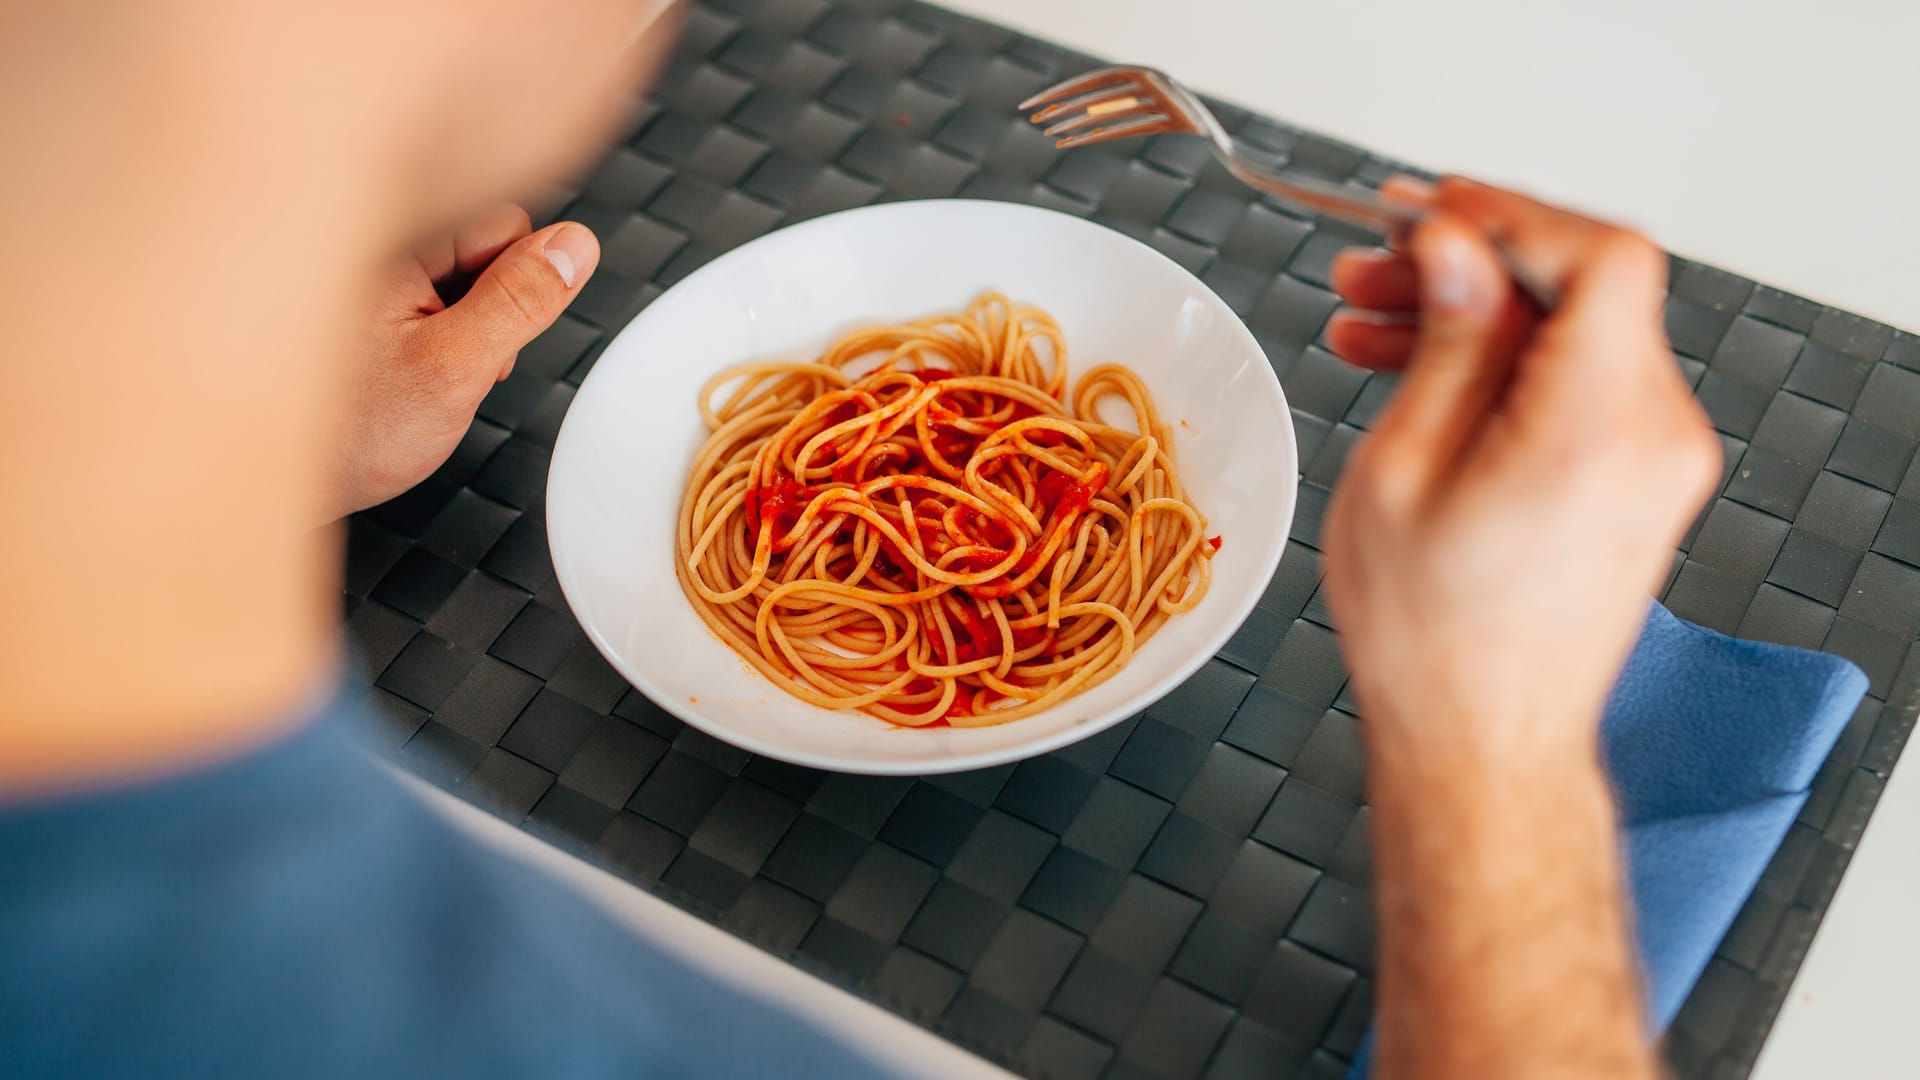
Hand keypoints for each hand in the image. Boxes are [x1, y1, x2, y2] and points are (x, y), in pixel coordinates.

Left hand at [331, 204, 599, 517]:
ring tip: (414, 377)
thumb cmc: (345, 433)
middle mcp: (365, 238)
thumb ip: (521, 302)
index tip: (482, 339)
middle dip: (485, 309)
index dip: (515, 291)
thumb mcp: (456, 368)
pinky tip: (395, 374)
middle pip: (479, 246)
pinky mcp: (348, 294)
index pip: (505, 223)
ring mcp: (354, 265)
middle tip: (448, 367)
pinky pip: (418, 298)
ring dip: (454, 327)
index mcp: (387, 236)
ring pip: (452, 275)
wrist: (265, 480)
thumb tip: (575, 247)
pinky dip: (423, 336)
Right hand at [1321, 178, 1719, 761]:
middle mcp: (1653, 437)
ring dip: (1480, 312)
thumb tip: (1454, 251)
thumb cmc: (1434, 641)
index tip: (1434, 217)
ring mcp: (1656, 459)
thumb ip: (1444, 345)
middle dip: (1475, 261)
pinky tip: (1417, 369)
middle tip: (1374, 266)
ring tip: (1370, 320)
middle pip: (1585, 288)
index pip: (1603, 260)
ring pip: (1576, 332)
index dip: (1515, 218)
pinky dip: (1507, 364)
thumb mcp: (1401, 473)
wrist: (1482, 740)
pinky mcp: (1639, 477)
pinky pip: (1579, 382)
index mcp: (1595, 430)